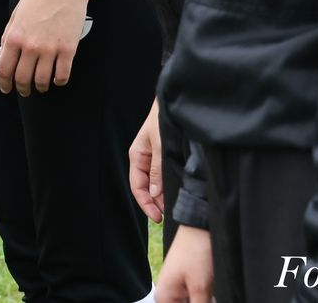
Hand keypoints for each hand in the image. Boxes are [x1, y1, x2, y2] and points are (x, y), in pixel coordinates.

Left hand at [0, 0, 89, 93]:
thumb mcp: (16, 15)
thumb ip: (7, 36)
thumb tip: (1, 56)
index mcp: (14, 36)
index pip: (4, 69)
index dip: (4, 83)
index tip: (6, 88)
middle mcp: (30, 46)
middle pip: (22, 78)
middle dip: (22, 89)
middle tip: (24, 91)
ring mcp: (50, 48)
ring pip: (42, 81)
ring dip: (40, 87)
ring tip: (41, 86)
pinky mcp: (68, 49)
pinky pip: (62, 75)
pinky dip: (59, 81)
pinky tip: (57, 79)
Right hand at [128, 98, 164, 222]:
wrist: (175, 101)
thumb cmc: (164, 118)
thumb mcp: (161, 144)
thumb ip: (157, 169)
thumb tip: (154, 194)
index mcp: (137, 155)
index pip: (137, 186)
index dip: (146, 204)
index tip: (158, 217)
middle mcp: (145, 158)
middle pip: (147, 187)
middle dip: (157, 202)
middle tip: (170, 216)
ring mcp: (155, 157)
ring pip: (157, 182)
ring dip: (165, 195)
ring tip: (176, 206)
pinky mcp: (166, 155)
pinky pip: (165, 175)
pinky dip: (171, 185)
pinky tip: (180, 191)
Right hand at [156, 226, 213, 302]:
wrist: (201, 227)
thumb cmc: (196, 252)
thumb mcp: (200, 288)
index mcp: (164, 297)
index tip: (204, 300)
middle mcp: (169, 294)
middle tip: (210, 295)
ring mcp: (180, 289)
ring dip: (206, 301)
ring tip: (211, 291)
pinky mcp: (191, 284)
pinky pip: (198, 299)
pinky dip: (207, 299)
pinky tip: (214, 294)